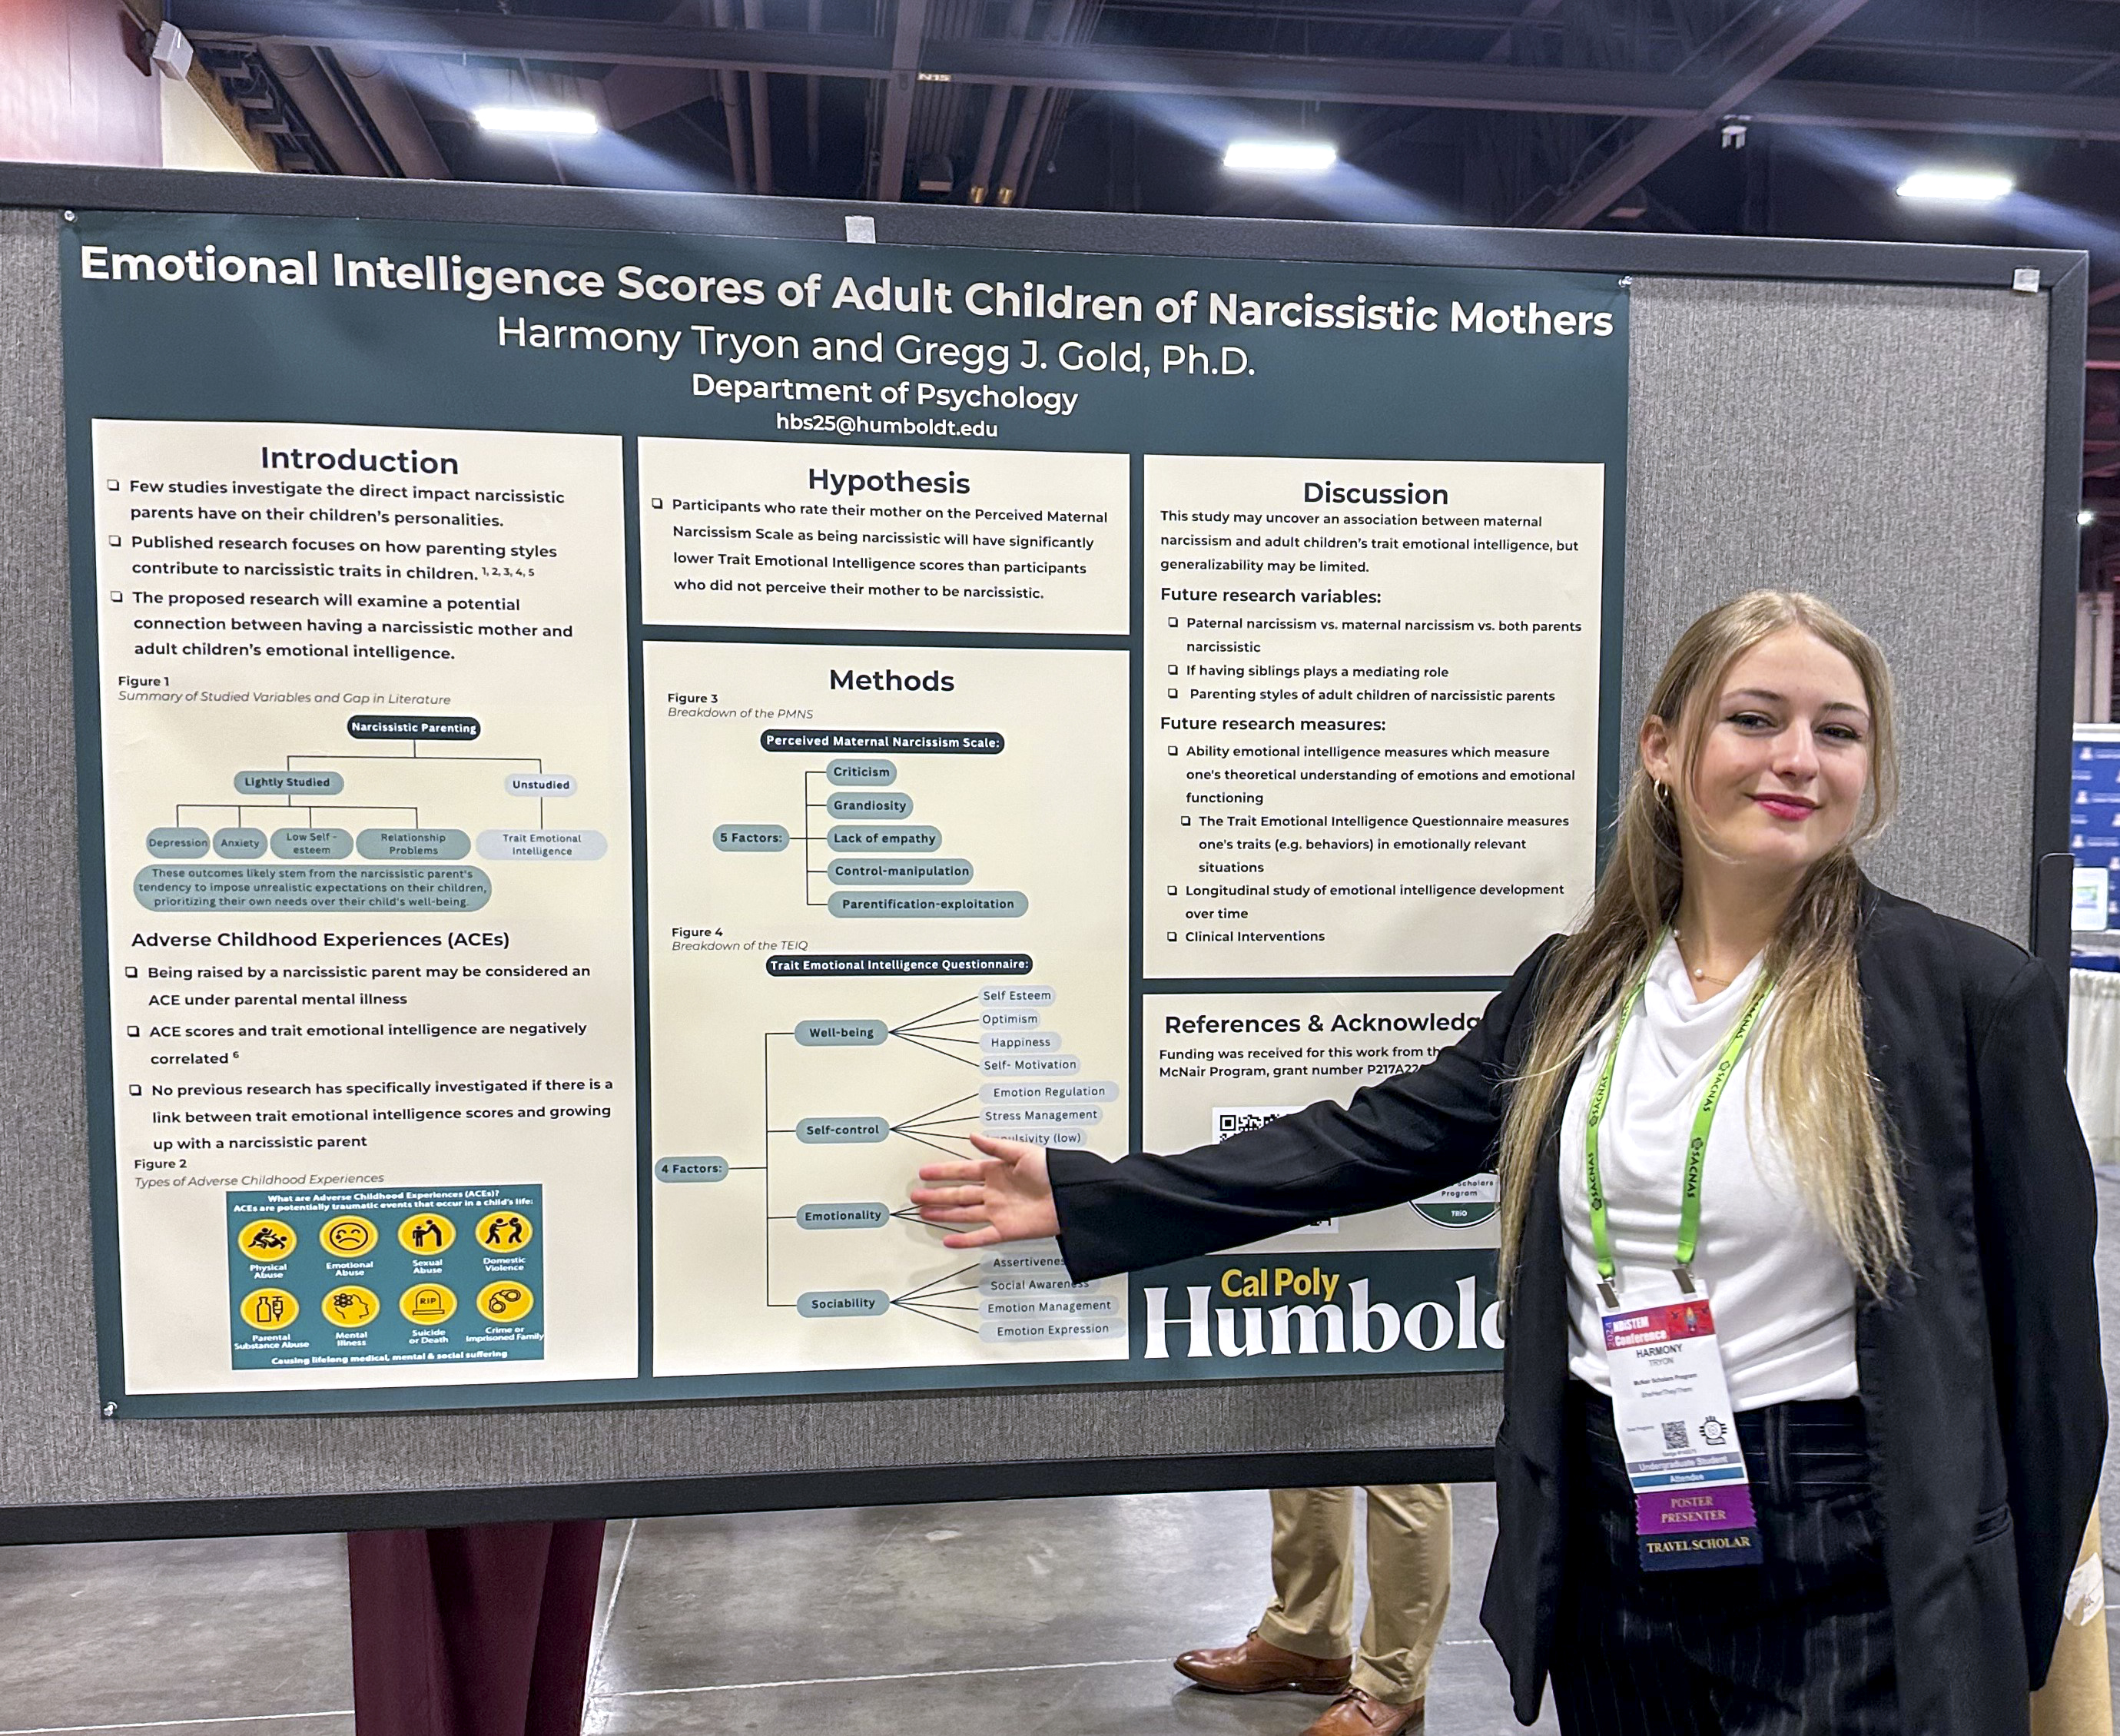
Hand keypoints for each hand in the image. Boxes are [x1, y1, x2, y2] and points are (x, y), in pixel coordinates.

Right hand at [909, 1134, 1056, 1248]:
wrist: (1070, 1198)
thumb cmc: (1053, 1171)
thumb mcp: (1023, 1152)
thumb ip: (996, 1147)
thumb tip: (973, 1136)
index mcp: (997, 1171)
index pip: (963, 1170)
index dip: (943, 1171)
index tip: (924, 1172)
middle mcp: (994, 1192)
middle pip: (958, 1193)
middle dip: (936, 1194)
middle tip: (916, 1194)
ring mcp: (997, 1212)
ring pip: (963, 1213)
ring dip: (943, 1213)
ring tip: (923, 1212)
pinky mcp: (1005, 1230)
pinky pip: (980, 1236)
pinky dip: (964, 1239)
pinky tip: (948, 1239)